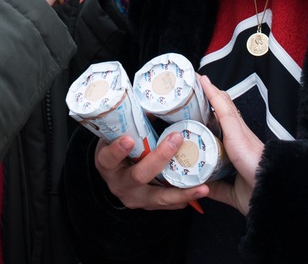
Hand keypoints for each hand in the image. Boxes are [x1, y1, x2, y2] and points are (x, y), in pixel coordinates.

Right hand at [94, 133, 208, 210]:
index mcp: (106, 164)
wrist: (114, 175)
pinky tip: (199, 192)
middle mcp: (120, 183)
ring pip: (158, 198)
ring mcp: (135, 197)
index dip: (117, 150)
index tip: (128, 139)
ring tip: (201, 187)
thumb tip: (156, 101)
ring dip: (181, 192)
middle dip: (159, 158)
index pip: (108, 157)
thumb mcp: (117, 136)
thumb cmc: (116, 151)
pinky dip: (184, 199)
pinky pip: (167, 205)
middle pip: (138, 175)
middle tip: (176, 140)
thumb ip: (134, 122)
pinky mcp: (148, 206)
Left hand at [200, 75, 263, 214]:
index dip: (216, 110)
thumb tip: (201, 185)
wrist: (272, 195)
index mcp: (240, 147)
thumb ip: (217, 187)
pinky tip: (204, 83)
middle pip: (224, 109)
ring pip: (223, 104)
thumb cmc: (259, 193)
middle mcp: (241, 135)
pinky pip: (223, 108)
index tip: (203, 104)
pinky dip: (212, 94)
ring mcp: (239, 131)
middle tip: (195, 85)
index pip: (226, 123)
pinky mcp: (237, 132)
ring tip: (197, 77)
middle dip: (211, 97)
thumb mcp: (232, 191)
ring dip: (210, 90)